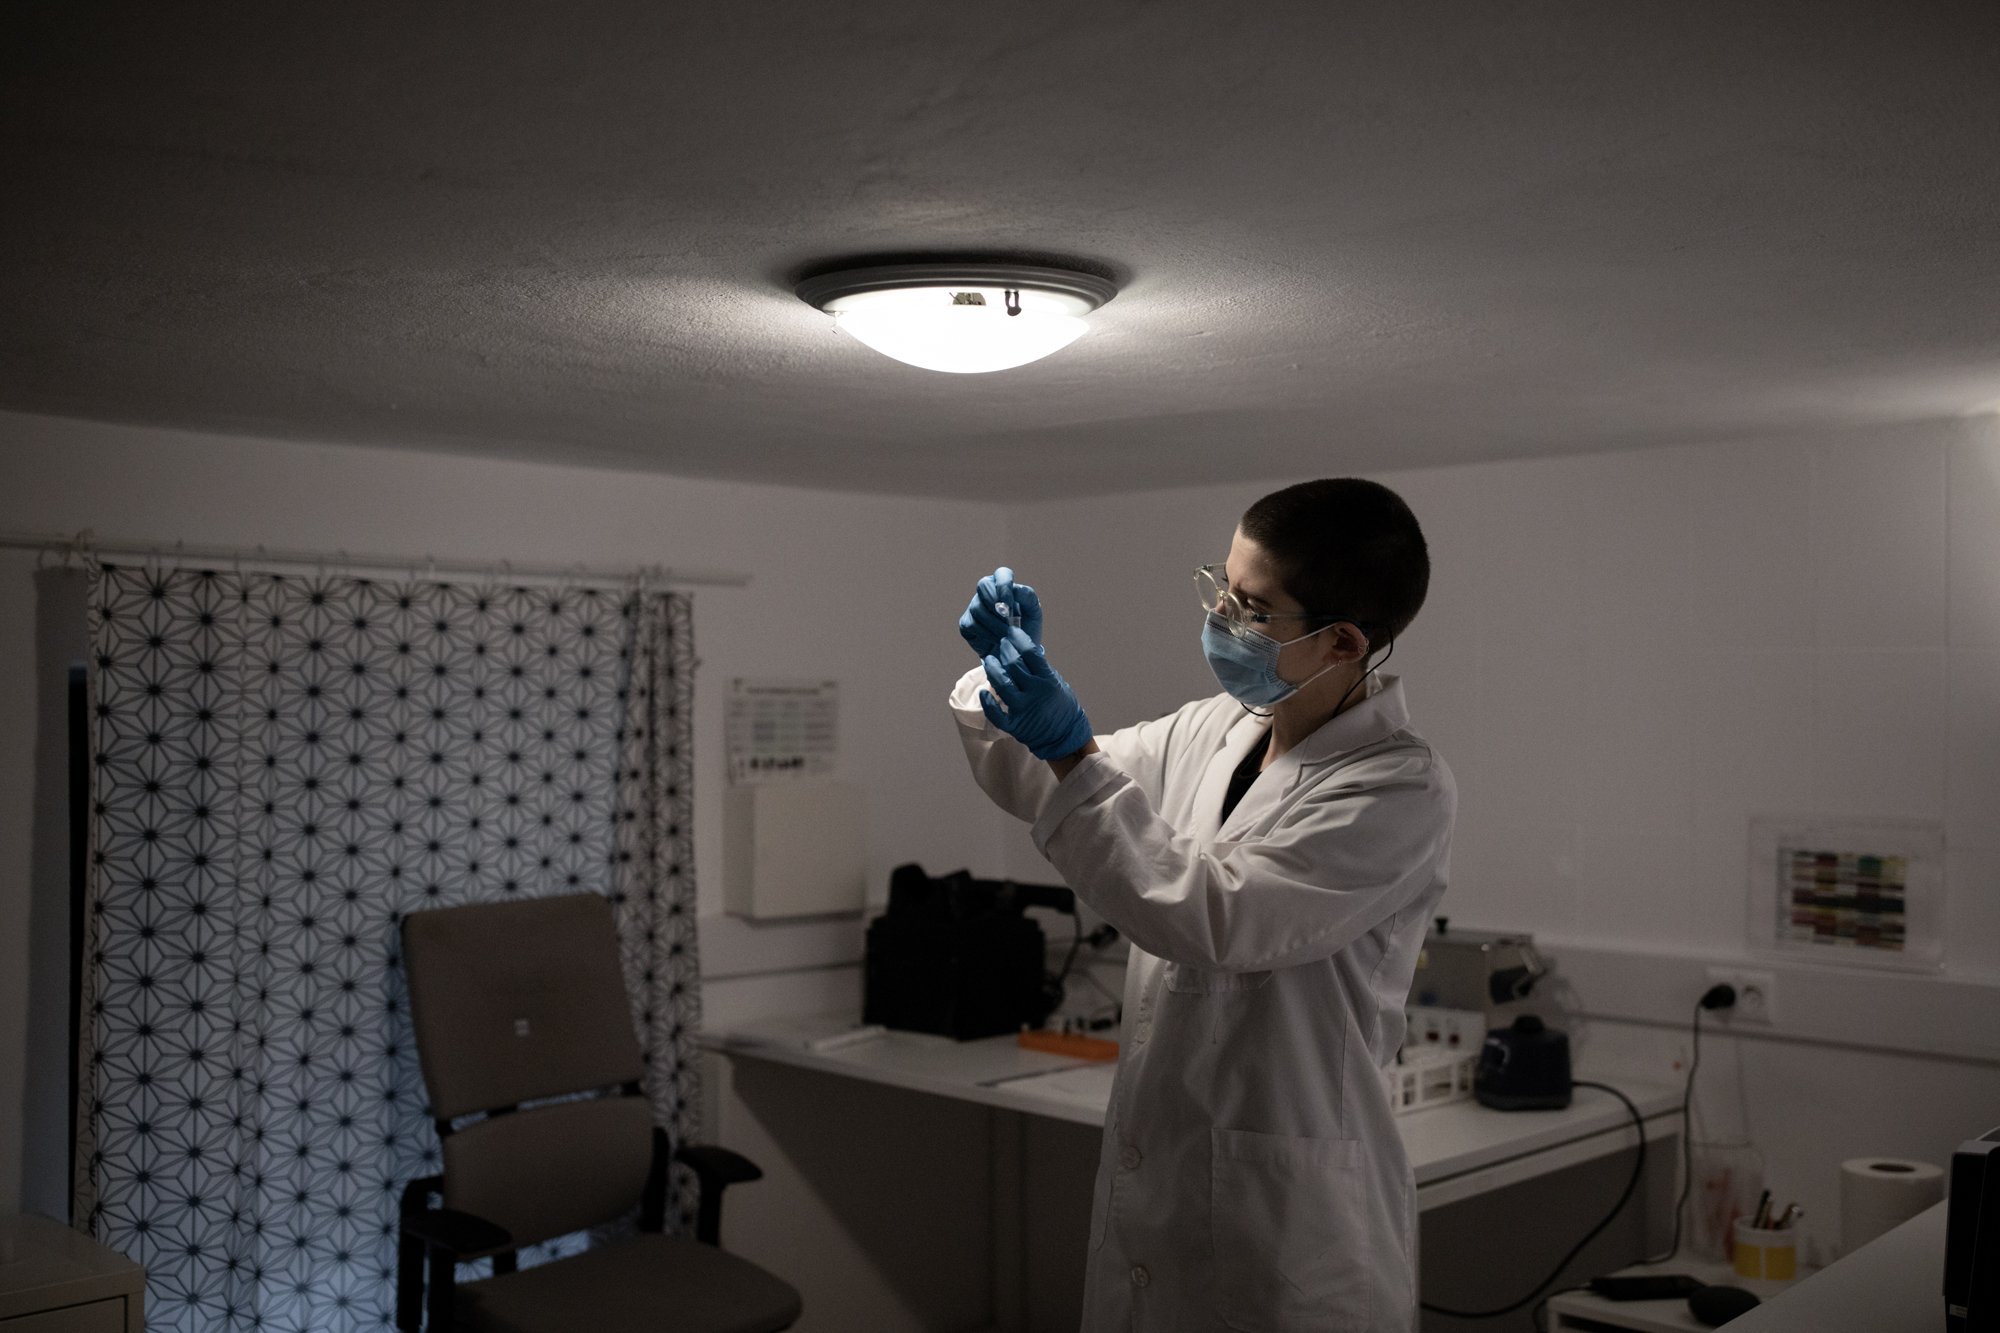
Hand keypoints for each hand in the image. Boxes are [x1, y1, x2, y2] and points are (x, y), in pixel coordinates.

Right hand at [959, 566, 1043, 658]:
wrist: (1017, 652)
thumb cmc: (1027, 628)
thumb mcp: (1033, 612)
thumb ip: (1027, 596)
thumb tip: (1015, 588)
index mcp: (1004, 584)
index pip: (1002, 574)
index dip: (1004, 586)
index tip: (1010, 605)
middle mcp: (986, 591)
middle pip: (983, 585)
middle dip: (995, 603)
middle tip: (1008, 620)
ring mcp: (974, 606)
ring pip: (977, 608)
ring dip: (995, 624)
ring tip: (1008, 635)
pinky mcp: (966, 623)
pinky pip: (972, 624)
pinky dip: (987, 634)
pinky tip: (998, 641)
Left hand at [979, 628, 1092, 761]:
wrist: (1065, 737)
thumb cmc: (1062, 708)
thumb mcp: (1057, 684)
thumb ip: (1040, 670)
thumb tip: (1025, 651)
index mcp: (1047, 681)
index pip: (1030, 653)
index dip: (1018, 639)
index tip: (1012, 632)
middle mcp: (1035, 693)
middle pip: (1013, 665)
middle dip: (1004, 651)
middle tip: (1000, 645)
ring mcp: (1023, 709)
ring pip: (1001, 685)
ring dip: (993, 670)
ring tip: (989, 661)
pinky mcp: (1014, 725)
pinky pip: (995, 713)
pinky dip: (988, 702)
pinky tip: (983, 692)